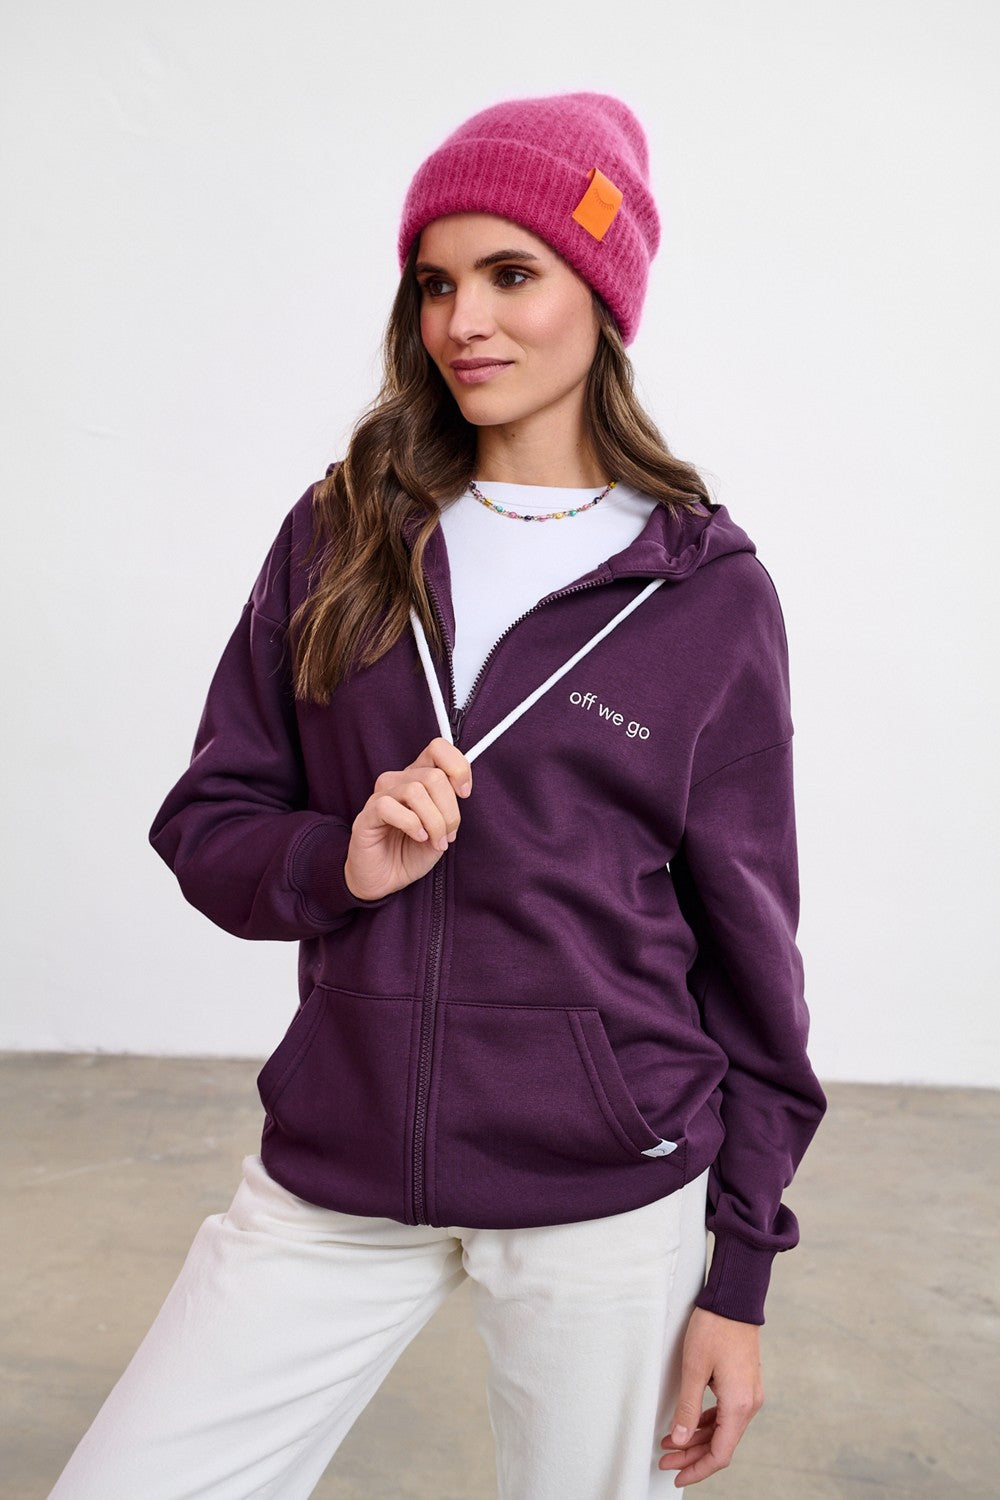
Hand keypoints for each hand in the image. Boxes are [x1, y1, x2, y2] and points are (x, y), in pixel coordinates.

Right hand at [344, 737, 472, 900]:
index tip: (464, 794)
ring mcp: (380, 796)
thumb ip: (450, 806)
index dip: (458, 767)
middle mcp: (398, 781)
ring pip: (415, 790)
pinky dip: (412, 824)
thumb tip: (461, 789)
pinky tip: (418, 837)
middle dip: (450, 811)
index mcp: (418, 777)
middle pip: (434, 776)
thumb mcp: (441, 828)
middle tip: (448, 835)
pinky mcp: (367, 815)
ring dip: (434, 821)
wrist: (385, 880)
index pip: (438, 748)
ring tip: (435, 841)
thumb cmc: (411, 852)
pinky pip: (390, 807)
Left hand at [658, 1307, 762, 1485]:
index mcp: (739, 1405)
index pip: (720, 1454)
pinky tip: (688, 1422)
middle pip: (721, 1444)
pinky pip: (726, 1413)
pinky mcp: (744, 1383)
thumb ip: (687, 1408)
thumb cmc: (715, 1328)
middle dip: (692, 1455)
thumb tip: (680, 1440)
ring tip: (670, 1442)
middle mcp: (749, 1404)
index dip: (698, 1469)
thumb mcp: (694, 1368)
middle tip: (666, 1459)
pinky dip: (707, 1422)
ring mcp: (749, 1393)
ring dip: (697, 1438)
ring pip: (723, 1429)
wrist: (735, 1299)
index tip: (677, 1474)